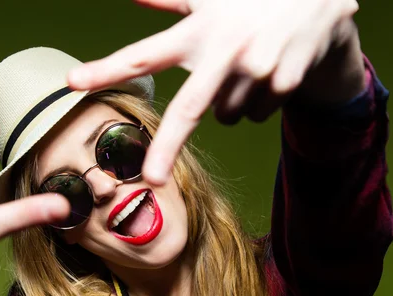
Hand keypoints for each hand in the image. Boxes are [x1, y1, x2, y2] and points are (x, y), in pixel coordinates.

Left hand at [68, 0, 361, 184]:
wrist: (319, 2)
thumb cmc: (253, 1)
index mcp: (200, 31)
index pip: (145, 53)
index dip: (107, 68)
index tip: (73, 82)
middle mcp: (225, 52)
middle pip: (190, 108)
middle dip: (168, 148)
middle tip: (152, 180)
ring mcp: (258, 69)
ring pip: (227, 113)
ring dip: (231, 98)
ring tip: (247, 64)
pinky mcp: (287, 84)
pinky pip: (257, 113)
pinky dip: (258, 100)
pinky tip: (270, 72)